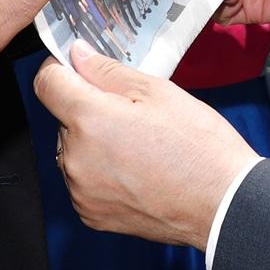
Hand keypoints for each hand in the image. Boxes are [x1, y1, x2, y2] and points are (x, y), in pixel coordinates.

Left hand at [35, 44, 255, 246]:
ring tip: (138, 146)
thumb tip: (76, 55)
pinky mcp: (91, 214)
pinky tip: (136, 170)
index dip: (62, 69)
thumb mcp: (158, 92)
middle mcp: (76, 159)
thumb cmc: (198, 147)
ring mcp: (81, 191)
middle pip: (64, 118)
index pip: (47, 83)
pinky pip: (84, 180)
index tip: (81, 70)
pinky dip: (101, 172)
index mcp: (89, 120)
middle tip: (132, 114)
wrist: (222, 205)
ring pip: (74, 150)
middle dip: (88, 109)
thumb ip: (107, 71)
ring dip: (93, 142)